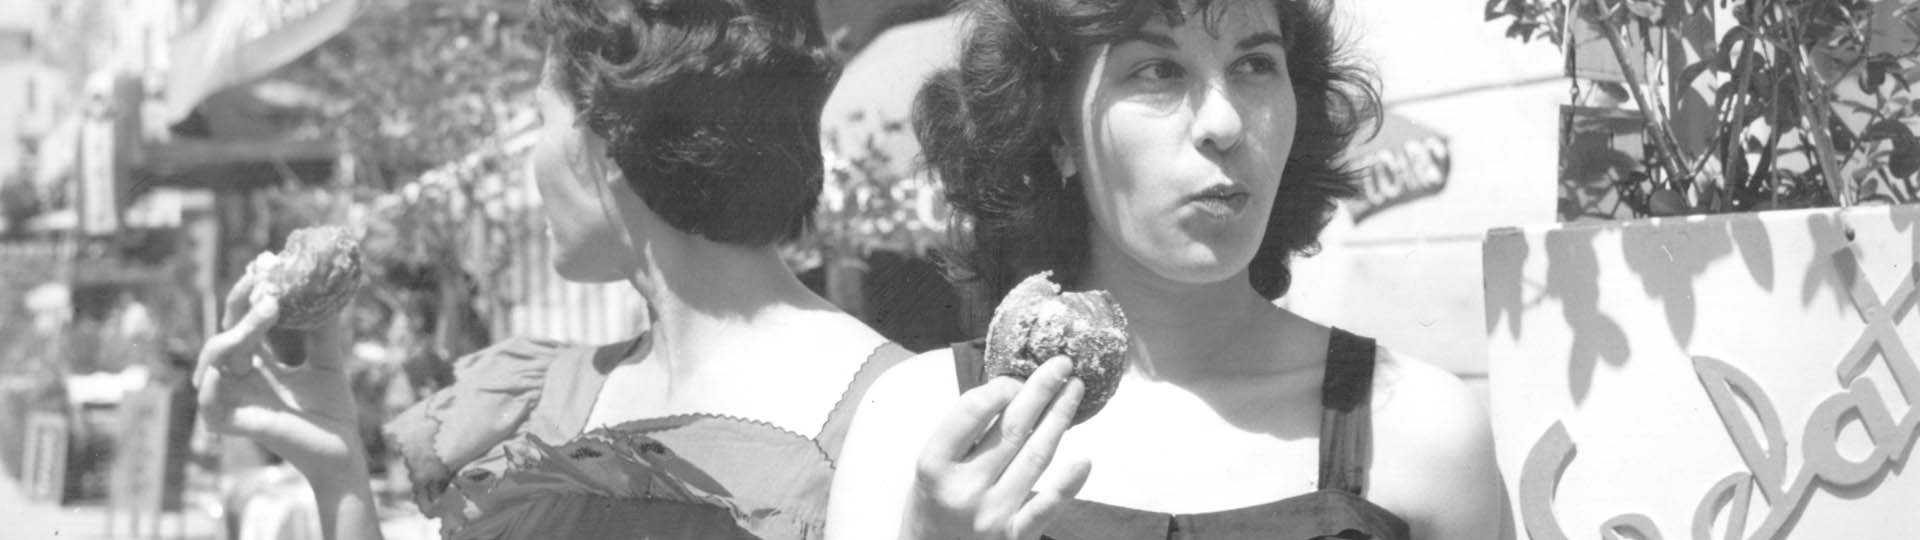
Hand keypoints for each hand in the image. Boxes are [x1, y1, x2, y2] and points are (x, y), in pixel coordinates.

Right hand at [194, 273, 364, 476]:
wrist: (342, 452)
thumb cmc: (332, 412)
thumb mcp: (327, 362)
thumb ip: (321, 329)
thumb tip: (324, 287)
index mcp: (257, 363)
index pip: (246, 321)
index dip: (252, 292)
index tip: (268, 261)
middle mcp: (238, 377)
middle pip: (228, 329)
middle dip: (243, 298)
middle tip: (266, 275)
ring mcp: (229, 397)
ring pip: (217, 353)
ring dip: (241, 327)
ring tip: (271, 305)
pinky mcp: (226, 420)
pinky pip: (211, 393)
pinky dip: (222, 368)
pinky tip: (244, 347)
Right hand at [903, 356, 1092, 539]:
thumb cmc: (930, 507)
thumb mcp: (930, 467)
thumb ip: (964, 436)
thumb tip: (1013, 392)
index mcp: (934, 465)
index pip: (971, 411)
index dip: (999, 387)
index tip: (1015, 377)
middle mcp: (964, 489)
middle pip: (1012, 428)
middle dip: (1040, 390)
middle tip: (1061, 364)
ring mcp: (992, 514)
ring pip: (1035, 457)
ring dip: (1059, 419)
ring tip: (1074, 391)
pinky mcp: (1013, 538)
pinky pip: (1046, 507)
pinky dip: (1067, 483)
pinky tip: (1084, 460)